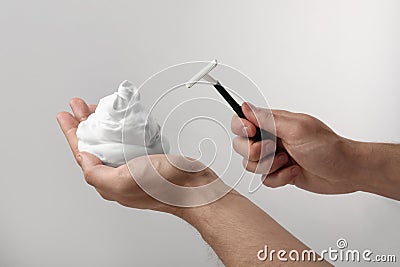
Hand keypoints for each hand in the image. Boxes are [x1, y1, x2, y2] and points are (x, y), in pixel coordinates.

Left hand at [57, 98, 218, 213]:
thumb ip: (97, 173)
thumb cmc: (165, 187)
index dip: (72, 133)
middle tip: (79, 107)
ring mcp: (133, 166)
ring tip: (95, 109)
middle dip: (84, 124)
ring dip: (101, 123)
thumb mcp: (123, 182)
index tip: (65, 116)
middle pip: (94, 145)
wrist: (194, 187)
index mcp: (109, 182)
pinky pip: (127, 141)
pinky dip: (120, 128)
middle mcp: (119, 175)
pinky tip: (121, 121)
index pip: (82, 154)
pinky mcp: (147, 159)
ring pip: (110, 142)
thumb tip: (84, 158)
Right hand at [231, 102, 367, 194]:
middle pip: (241, 145)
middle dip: (254, 152)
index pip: (242, 120)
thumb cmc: (328, 148)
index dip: (241, 128)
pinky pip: (264, 179)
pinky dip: (278, 178)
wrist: (345, 172)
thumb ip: (268, 120)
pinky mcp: (279, 172)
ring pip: (251, 164)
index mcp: (274, 123)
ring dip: (269, 166)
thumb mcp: (296, 129)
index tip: (251, 133)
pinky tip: (294, 172)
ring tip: (287, 161)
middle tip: (274, 150)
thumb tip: (246, 107)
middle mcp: (271, 138)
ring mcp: (274, 156)